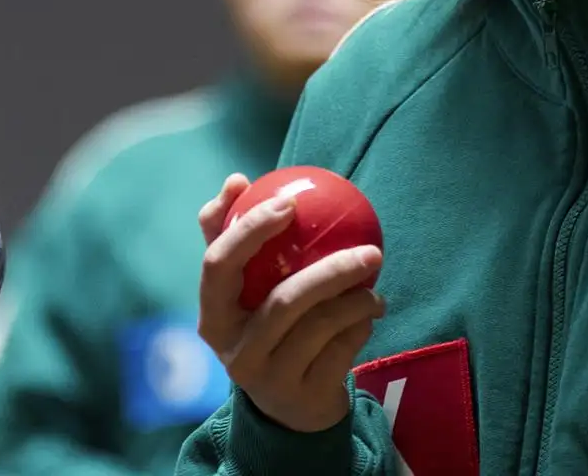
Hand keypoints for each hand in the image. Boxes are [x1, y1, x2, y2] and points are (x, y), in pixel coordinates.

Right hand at [197, 172, 384, 434]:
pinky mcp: (303, 399)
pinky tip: (373, 310)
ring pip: (320, 326)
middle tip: (369, 248)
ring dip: (357, 299)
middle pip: (283, 300)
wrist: (288, 407)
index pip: (219, 265)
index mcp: (213, 317)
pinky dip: (361, 325)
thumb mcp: (243, 290)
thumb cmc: (264, 326)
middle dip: (331, 270)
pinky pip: (341, 350)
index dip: (250, 230)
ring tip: (374, 280)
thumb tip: (236, 180)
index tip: (289, 202)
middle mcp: (234, 352)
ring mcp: (268, 380)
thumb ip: (233, 236)